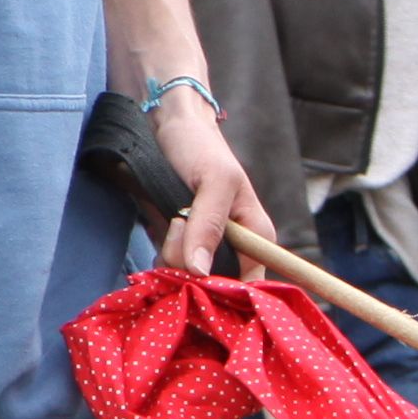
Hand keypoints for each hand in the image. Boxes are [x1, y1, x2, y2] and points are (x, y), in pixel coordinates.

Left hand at [149, 89, 267, 271]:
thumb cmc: (201, 148)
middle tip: (181, 224)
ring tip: (171, 219)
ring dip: (171, 256)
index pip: (252, 286)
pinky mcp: (180, 247)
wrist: (167, 127)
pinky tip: (161, 230)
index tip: (199, 274)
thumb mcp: (214, 181)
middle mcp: (234, 250)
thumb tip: (200, 271)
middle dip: (190, 265)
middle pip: (213, 286)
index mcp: (257, 238)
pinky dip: (160, 257)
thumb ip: (209, 225)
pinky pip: (170, 270)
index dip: (227, 290)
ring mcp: (205, 250)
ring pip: (187, 280)